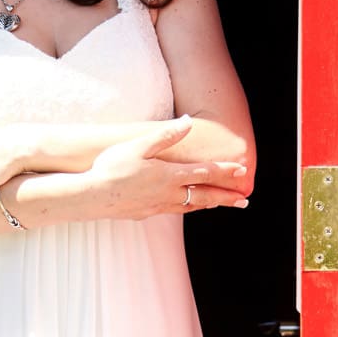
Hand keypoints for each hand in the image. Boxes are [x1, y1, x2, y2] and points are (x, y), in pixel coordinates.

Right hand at [87, 120, 248, 221]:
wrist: (93, 196)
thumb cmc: (113, 167)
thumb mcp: (139, 145)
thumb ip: (165, 135)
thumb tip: (187, 123)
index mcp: (170, 175)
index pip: (204, 173)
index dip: (224, 171)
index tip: (241, 171)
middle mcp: (169, 193)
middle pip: (205, 196)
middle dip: (226, 197)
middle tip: (244, 201)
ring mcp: (159, 206)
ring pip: (192, 206)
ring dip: (210, 204)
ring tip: (222, 204)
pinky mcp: (148, 213)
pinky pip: (176, 210)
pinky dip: (190, 207)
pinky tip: (187, 206)